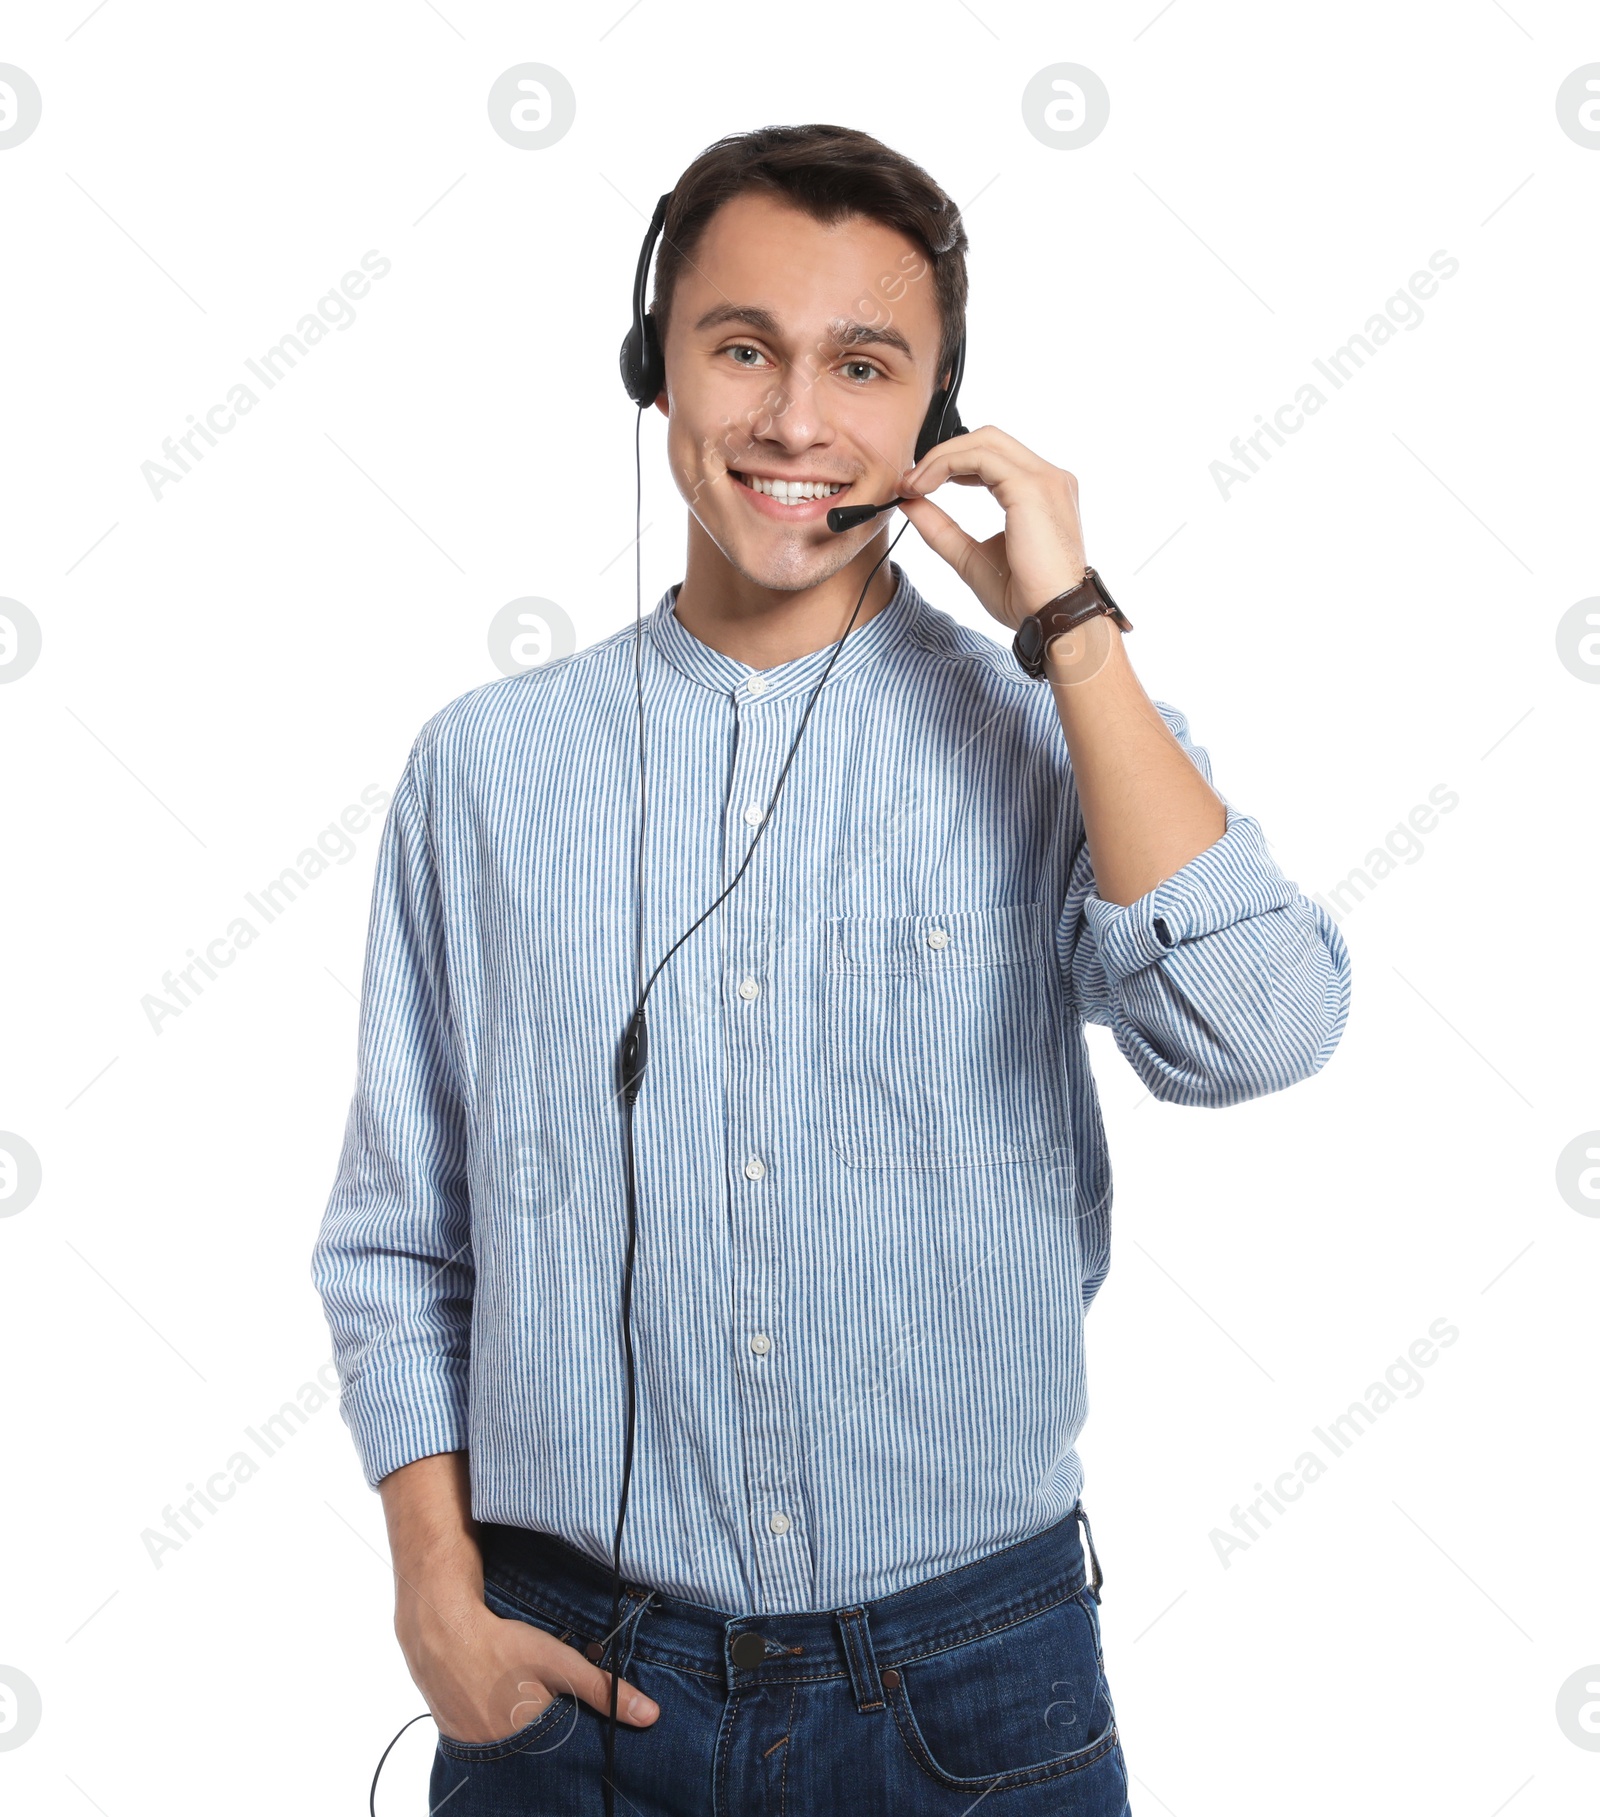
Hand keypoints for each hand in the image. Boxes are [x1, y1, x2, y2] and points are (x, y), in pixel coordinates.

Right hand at [397, 1578, 659, 1745]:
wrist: (441, 1633)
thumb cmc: (503, 1645)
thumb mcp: (560, 1662)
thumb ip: (604, 1690)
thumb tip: (650, 1716)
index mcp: (533, 1739)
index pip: (569, 1762)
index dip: (581, 1751)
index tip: (586, 1742)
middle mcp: (504, 1755)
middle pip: (542, 1761)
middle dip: (554, 1748)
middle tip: (548, 1713)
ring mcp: (477, 1753)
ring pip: (515, 1756)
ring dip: (526, 1743)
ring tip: (524, 1712)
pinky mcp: (458, 1743)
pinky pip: (488, 1751)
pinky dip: (499, 1738)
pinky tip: (500, 1713)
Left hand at [895, 426, 1087, 631]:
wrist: (1052, 618)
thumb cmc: (1024, 597)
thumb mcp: (970, 557)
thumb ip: (941, 528)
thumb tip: (910, 503)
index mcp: (1040, 492)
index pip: (993, 456)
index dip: (952, 463)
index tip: (919, 486)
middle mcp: (1048, 478)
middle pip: (988, 439)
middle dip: (944, 454)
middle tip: (910, 482)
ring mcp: (1044, 478)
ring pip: (984, 441)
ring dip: (941, 458)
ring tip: (913, 485)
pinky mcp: (1031, 487)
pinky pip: (981, 457)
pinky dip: (947, 464)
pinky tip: (925, 486)